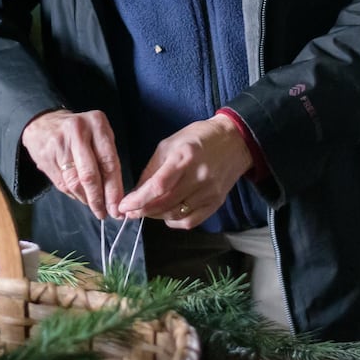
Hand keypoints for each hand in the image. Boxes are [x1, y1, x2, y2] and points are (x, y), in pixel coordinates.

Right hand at [21, 109, 124, 218]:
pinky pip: (62, 184)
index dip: (114, 189)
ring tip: (94, 207)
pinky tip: (80, 196)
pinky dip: (74, 194)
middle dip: (98, 199)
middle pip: (90, 175)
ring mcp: (59, 145)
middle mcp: (77, 132)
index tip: (117, 207)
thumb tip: (115, 195)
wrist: (43, 122)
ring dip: (86, 199)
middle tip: (105, 213)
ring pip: (75, 183)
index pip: (109, 162)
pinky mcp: (45, 158)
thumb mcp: (98, 133)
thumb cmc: (79, 131)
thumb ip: (107, 157)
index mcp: (96, 123)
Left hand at [116, 114, 252, 227]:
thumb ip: (152, 169)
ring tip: (147, 210)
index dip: (138, 200)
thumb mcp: (169, 144)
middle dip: (143, 210)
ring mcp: (209, 192)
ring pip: (176, 215)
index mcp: (184, 157)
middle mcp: (199, 177)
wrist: (235, 141)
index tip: (123, 206)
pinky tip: (166, 214)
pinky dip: (174, 221)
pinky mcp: (217, 202)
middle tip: (130, 211)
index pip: (158, 186)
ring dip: (156, 216)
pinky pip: (191, 221)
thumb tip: (136, 192)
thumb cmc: (198, 138)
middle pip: (165, 203)